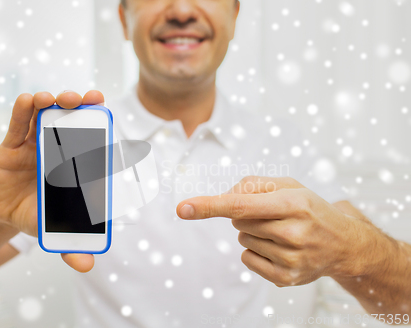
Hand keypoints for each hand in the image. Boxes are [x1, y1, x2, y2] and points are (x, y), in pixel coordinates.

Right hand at [0, 90, 103, 272]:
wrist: (4, 215)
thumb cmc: (36, 214)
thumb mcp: (54, 228)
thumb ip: (71, 243)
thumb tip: (87, 266)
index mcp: (72, 163)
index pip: (88, 137)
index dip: (97, 121)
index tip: (105, 109)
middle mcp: (56, 148)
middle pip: (68, 119)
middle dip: (79, 106)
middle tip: (86, 100)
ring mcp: (34, 144)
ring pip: (44, 116)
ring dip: (52, 102)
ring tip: (56, 99)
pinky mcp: (12, 145)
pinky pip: (18, 124)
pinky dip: (23, 110)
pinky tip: (29, 100)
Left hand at [176, 176, 374, 286]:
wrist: (343, 244)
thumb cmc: (310, 209)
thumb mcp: (289, 186)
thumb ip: (254, 185)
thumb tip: (225, 198)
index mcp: (294, 203)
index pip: (241, 205)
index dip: (209, 205)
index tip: (183, 208)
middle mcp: (293, 232)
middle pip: (237, 221)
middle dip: (247, 214)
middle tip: (274, 215)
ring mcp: (290, 258)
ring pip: (242, 239)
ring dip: (253, 232)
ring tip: (281, 232)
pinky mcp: (286, 278)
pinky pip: (246, 259)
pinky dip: (255, 250)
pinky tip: (278, 247)